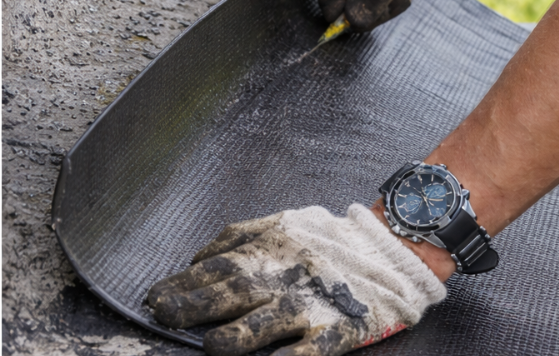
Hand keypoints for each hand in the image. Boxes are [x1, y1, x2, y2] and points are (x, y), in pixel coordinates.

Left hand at [147, 204, 445, 355]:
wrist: (395, 248)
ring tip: (213, 346)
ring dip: (241, 334)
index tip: (155, 299)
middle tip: (165, 316)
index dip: (184, 284)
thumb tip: (194, 261)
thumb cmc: (331, 240)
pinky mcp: (344, 326)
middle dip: (198, 304)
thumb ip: (238, 238)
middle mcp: (292, 273)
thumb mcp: (284, 223)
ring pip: (274, 319)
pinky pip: (318, 346)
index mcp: (274, 248)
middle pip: (239, 289)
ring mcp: (318, 301)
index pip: (219, 266)